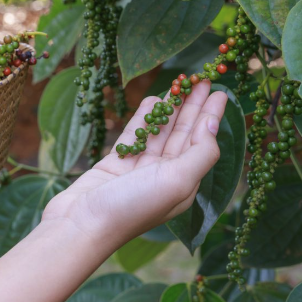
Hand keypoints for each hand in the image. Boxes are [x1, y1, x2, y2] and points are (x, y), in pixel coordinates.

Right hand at [42, 81, 225, 250]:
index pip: (203, 143)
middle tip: (202, 78)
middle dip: (194, 106)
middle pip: (183, 134)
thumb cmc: (133, 206)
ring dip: (170, 107)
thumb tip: (214, 122)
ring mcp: (139, 169)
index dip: (211, 116)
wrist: (82, 224)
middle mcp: (165, 176)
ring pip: (159, 131)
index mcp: (185, 183)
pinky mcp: (116, 164)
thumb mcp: (178, 180)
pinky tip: (152, 99)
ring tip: (179, 83)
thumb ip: (201, 152)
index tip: (219, 90)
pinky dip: (144, 117)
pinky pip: (135, 135)